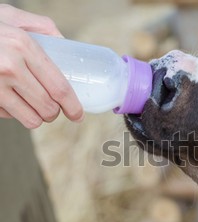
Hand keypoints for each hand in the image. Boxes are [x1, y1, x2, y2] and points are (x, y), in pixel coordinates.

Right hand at [0, 4, 82, 128]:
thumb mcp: (11, 16)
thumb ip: (43, 28)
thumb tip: (66, 45)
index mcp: (22, 46)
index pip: (59, 87)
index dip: (73, 106)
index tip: (78, 115)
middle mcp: (8, 67)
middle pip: (48, 107)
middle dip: (55, 112)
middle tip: (53, 107)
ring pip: (31, 119)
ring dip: (37, 116)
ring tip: (33, 104)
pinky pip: (9, 116)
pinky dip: (13, 112)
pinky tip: (9, 97)